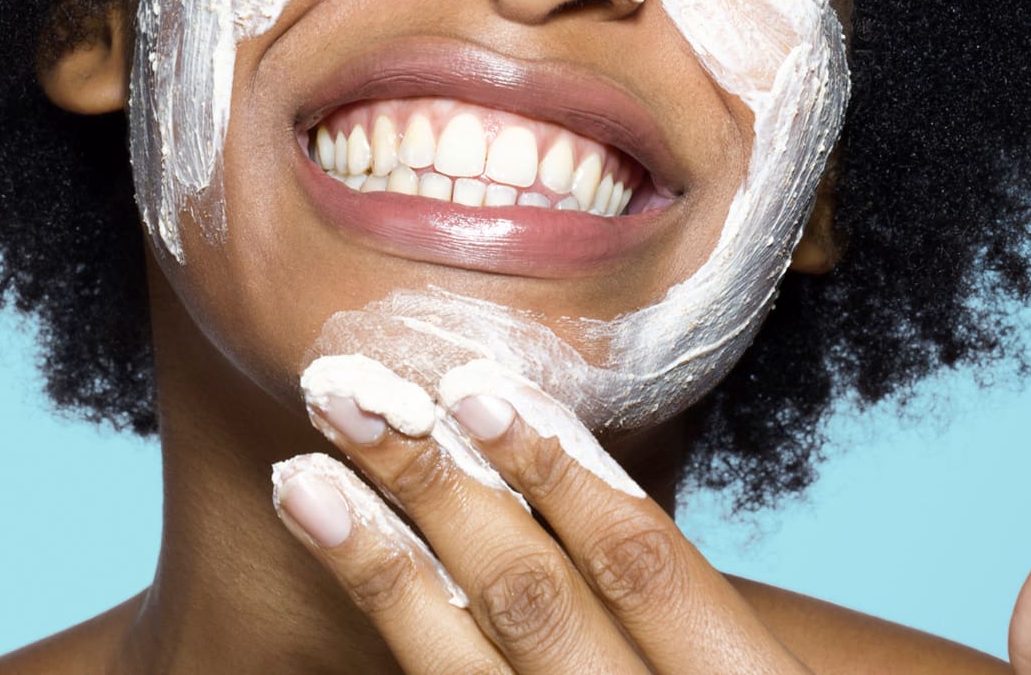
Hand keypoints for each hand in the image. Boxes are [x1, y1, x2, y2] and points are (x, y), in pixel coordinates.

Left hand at [274, 358, 813, 672]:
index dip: (561, 472)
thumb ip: (677, 620)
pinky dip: (396, 649)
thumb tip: (563, 480)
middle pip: (535, 603)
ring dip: (378, 571)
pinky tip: (337, 585)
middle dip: (434, 489)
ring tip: (301, 481)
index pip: (647, 569)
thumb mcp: (729, 671)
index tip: (475, 385)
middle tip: (344, 392)